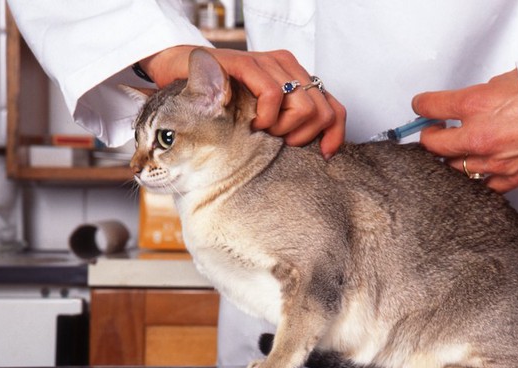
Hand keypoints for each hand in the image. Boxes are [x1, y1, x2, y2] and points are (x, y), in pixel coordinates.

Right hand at [139, 45, 345, 157]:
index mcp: (297, 81)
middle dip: (303, 135)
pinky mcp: (247, 62)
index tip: (324, 155)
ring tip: (262, 130)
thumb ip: (288, 127)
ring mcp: (269, 63)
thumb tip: (316, 155)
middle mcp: (289, 68)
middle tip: (278, 140)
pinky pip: (272, 94)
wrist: (182, 73)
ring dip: (283, 127)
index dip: (335, 135)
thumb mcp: (263, 119)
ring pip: (303, 105)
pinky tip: (252, 122)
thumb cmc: (223, 102)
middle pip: (322, 111)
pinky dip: (266, 115)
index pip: (334, 108)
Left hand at [411, 69, 517, 192]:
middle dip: (428, 137)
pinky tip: (475, 169)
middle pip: (431, 144)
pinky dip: (473, 178)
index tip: (421, 106)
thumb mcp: (513, 80)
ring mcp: (491, 161)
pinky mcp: (507, 180)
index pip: (430, 106)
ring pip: (450, 168)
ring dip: (448, 158)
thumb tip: (471, 102)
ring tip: (454, 150)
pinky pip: (478, 185)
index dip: (421, 105)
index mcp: (476, 104)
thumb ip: (485, 93)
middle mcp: (478, 136)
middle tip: (432, 131)